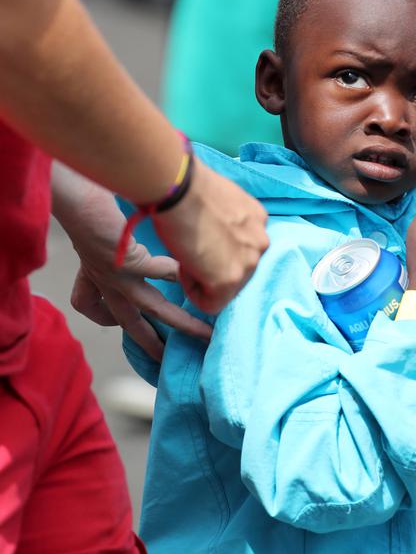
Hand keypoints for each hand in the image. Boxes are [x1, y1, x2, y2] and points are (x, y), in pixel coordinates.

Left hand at [52, 163, 211, 360]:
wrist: (74, 194)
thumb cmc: (84, 199)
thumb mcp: (96, 223)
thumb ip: (114, 231)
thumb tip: (134, 224)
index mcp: (92, 271)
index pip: (92, 305)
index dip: (107, 317)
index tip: (124, 319)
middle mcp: (103, 279)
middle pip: (130, 323)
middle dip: (150, 343)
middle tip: (168, 360)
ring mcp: (116, 275)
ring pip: (153, 309)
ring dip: (179, 323)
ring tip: (204, 332)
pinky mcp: (129, 263)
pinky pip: (163, 274)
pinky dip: (181, 275)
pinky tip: (199, 274)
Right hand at [153, 158, 268, 312]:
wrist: (179, 189)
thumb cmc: (190, 189)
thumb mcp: (222, 202)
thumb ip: (229, 223)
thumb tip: (218, 235)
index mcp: (259, 221)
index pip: (242, 250)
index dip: (217, 250)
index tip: (200, 239)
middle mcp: (261, 242)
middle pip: (238, 271)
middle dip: (214, 267)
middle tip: (192, 250)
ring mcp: (249, 262)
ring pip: (226, 289)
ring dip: (204, 278)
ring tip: (188, 254)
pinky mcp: (230, 279)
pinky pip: (211, 303)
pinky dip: (194, 290)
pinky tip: (185, 265)